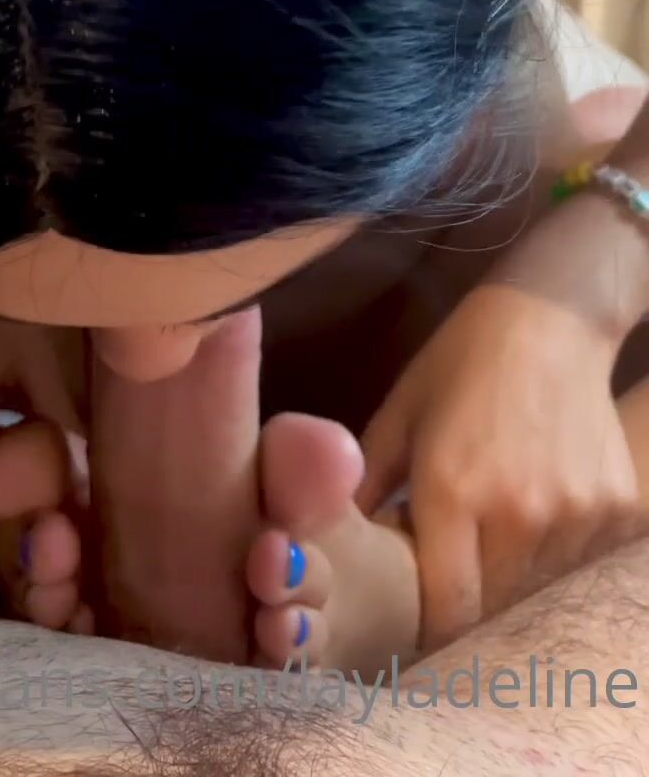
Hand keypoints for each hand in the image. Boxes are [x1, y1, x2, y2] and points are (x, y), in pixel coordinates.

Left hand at [358, 281, 640, 648]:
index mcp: (452, 492)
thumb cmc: (461, 362)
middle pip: (495, 603)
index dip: (433, 626)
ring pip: (542, 583)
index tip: (422, 615)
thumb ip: (364, 486)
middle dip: (472, 593)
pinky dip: (561, 547)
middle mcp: (519, 514)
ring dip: (518, 570)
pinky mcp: (619, 508)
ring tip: (500, 521)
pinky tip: (543, 500)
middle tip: (459, 560)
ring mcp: (576, 514)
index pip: (447, 611)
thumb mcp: (400, 414)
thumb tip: (325, 545)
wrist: (550, 318)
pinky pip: (583, 558)